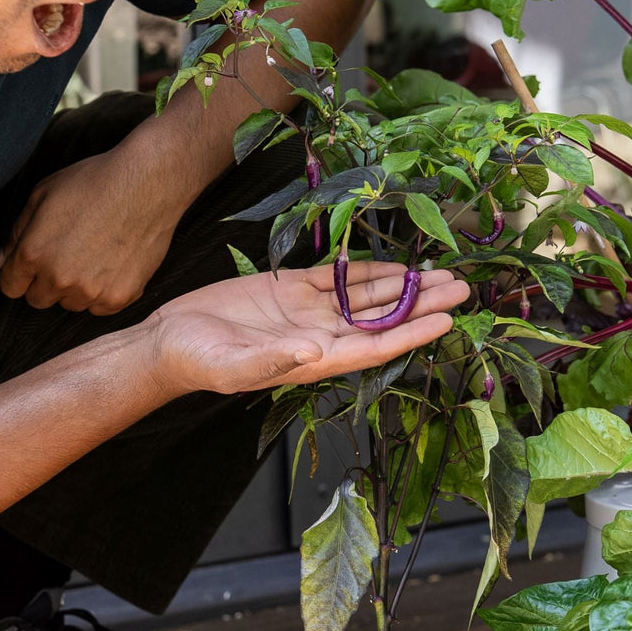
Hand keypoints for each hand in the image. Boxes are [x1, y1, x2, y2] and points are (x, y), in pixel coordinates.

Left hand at [0, 149, 182, 313]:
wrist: (148, 183)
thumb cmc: (94, 181)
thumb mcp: (43, 194)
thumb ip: (16, 232)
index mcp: (33, 253)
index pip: (10, 287)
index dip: (20, 273)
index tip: (35, 262)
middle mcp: (59, 278)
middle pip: (38, 300)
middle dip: (46, 281)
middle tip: (68, 254)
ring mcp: (91, 292)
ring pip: (70, 304)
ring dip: (75, 288)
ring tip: (94, 254)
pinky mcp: (119, 297)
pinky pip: (99, 308)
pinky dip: (102, 292)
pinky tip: (112, 263)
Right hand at [146, 261, 468, 396]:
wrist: (168, 341)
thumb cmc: (200, 361)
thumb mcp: (235, 366)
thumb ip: (275, 360)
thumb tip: (315, 351)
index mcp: (314, 359)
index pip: (376, 347)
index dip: (413, 333)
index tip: (448, 320)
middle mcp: (319, 335)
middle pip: (382, 318)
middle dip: (422, 302)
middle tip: (463, 286)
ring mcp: (305, 311)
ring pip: (365, 295)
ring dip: (401, 284)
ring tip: (438, 272)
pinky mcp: (288, 288)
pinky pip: (334, 277)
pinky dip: (362, 269)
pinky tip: (390, 264)